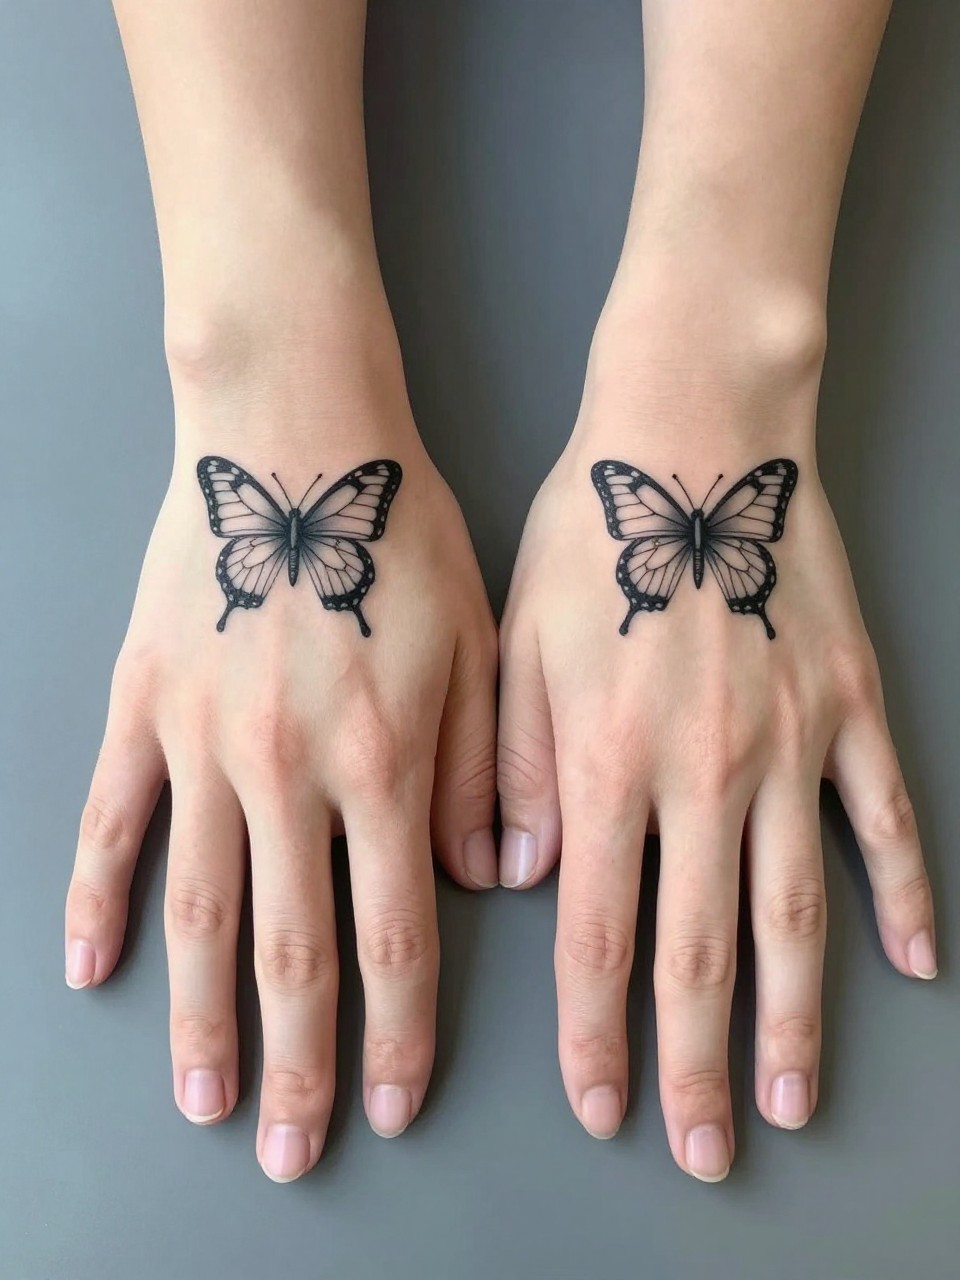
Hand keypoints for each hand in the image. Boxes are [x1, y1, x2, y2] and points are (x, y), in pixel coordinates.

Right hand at [64, 309, 497, 1181]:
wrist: (295, 433)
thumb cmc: (399, 532)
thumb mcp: (481, 641)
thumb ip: (490, 769)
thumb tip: (493, 882)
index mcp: (384, 759)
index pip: (394, 933)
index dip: (397, 1030)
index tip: (393, 1105)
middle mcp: (287, 769)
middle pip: (288, 949)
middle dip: (296, 1062)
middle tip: (290, 1149)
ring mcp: (200, 740)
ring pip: (197, 907)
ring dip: (199, 1015)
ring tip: (200, 1097)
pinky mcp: (141, 703)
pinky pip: (110, 819)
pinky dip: (97, 897)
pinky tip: (91, 967)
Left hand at [497, 310, 935, 1180]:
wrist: (695, 432)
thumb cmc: (592, 531)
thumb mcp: (518, 642)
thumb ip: (517, 768)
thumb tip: (519, 878)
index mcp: (610, 760)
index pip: (599, 933)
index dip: (597, 1032)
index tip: (603, 1106)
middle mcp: (707, 770)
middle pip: (701, 951)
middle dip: (698, 1064)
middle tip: (709, 1148)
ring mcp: (793, 741)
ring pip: (796, 911)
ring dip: (797, 1016)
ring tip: (798, 1096)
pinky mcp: (853, 703)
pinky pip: (886, 817)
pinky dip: (904, 893)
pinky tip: (915, 962)